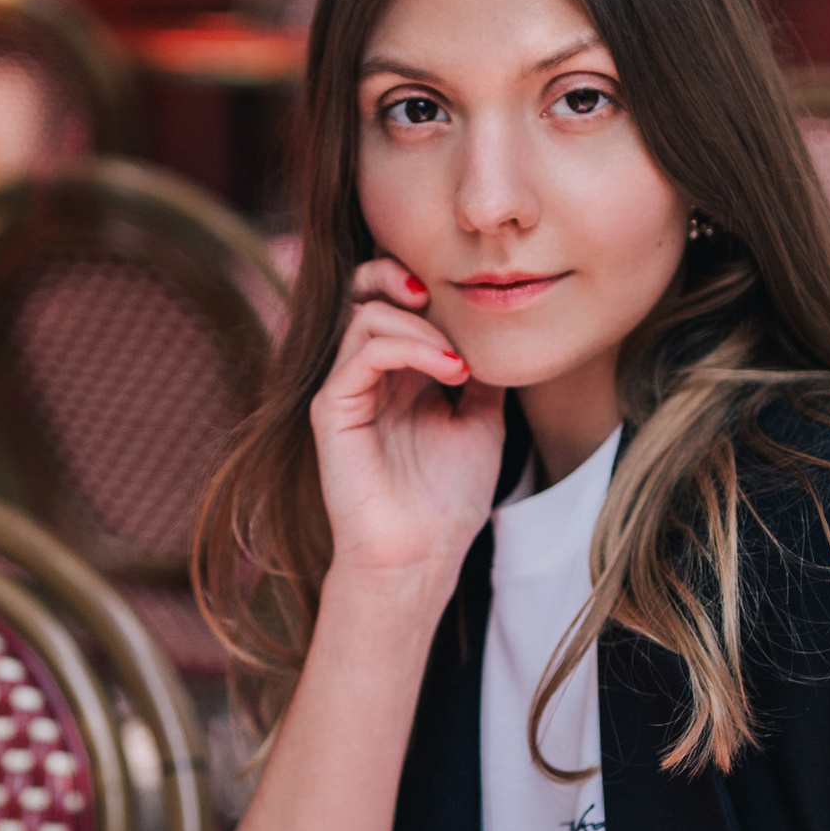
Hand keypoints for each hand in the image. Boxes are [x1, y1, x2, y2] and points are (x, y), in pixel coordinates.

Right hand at [310, 258, 505, 593]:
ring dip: (422, 325)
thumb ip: (480, 373)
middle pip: (363, 289)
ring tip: (460, 361)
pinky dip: (412, 347)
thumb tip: (496, 330)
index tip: (474, 301)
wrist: (422, 556)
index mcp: (397, 373)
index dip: (425, 284)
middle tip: (440, 294)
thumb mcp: (481, 421)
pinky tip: (450, 371)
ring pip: (367, 314)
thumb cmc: (448, 500)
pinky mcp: (333, 409)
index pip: (392, 299)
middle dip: (399, 275)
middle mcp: (366, 374)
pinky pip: (364, 352)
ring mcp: (346, 389)